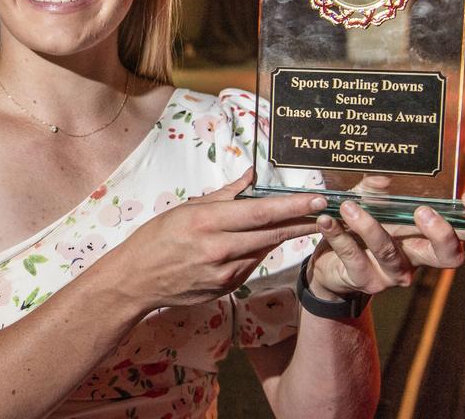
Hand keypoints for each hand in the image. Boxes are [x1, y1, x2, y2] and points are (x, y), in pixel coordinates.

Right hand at [119, 170, 324, 308]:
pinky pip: (251, 265)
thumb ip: (224, 194)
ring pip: (265, 250)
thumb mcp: (186, 209)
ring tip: (305, 222)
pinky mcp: (226, 287)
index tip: (317, 199)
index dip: (292, 206)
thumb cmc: (157, 238)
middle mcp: (219, 249)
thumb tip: (251, 177)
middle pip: (272, 233)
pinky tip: (261, 242)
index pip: (260, 212)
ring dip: (285, 236)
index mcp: (207, 222)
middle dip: (302, 221)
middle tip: (327, 211)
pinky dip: (260, 251)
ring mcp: (224, 272)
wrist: (137, 280)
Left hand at [307, 191, 464, 299]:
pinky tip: (327, 220)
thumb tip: (383, 179)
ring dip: (370, 226)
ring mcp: (392, 273)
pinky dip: (338, 235)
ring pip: (390, 252)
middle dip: (442, 234)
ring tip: (349, 207)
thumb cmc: (358, 229)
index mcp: (426, 236)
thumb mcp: (368, 203)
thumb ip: (375, 190)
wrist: (328, 264)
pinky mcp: (365, 280)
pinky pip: (353, 256)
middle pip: (451, 256)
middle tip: (423, 211)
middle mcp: (417, 257)